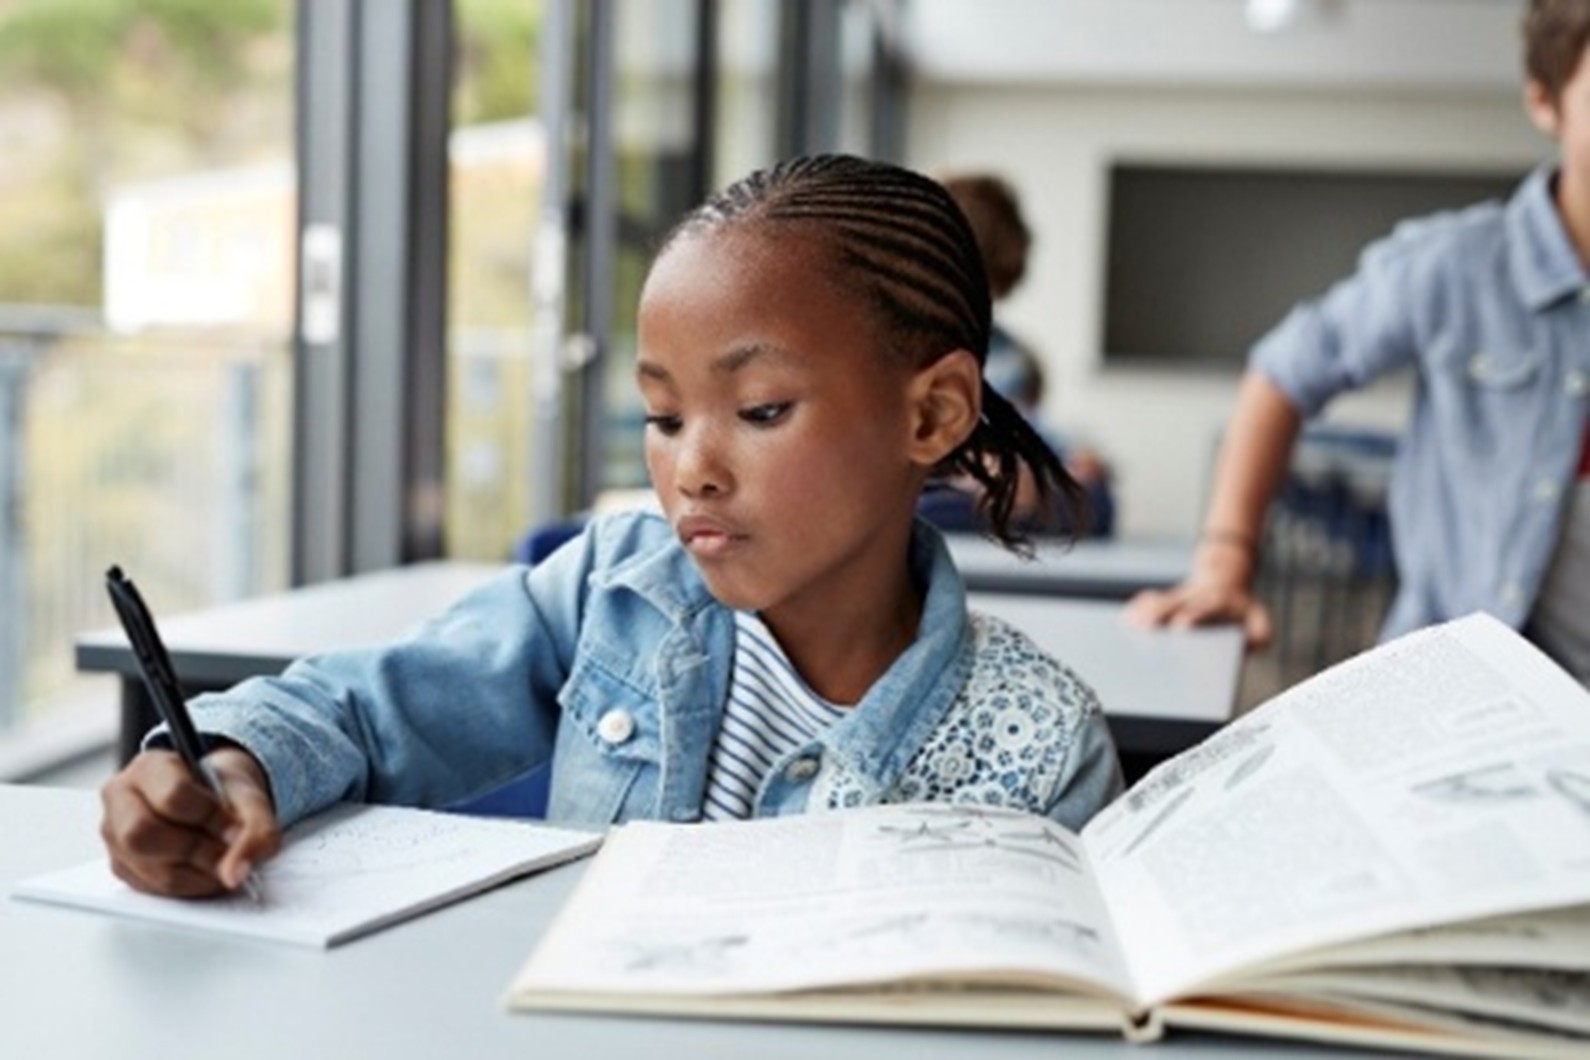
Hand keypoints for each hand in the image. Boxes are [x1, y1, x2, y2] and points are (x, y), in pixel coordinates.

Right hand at [99, 746, 280, 897]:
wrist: (214, 803)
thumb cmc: (223, 794)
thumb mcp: (250, 799)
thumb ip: (256, 829)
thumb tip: (236, 871)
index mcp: (150, 766)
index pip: (172, 795)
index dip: (209, 818)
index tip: (235, 829)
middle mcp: (121, 797)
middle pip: (143, 834)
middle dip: (195, 850)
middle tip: (226, 854)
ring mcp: (114, 834)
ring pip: (146, 867)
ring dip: (195, 874)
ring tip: (220, 864)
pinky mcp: (121, 866)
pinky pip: (151, 888)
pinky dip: (187, 887)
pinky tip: (204, 873)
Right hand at [1125, 576, 1273, 650]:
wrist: (1225, 578)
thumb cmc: (1240, 610)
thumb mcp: (1260, 621)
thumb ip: (1260, 634)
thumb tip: (1249, 643)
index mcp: (1217, 603)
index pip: (1205, 609)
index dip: (1193, 615)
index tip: (1180, 625)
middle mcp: (1195, 598)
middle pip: (1174, 604)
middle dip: (1160, 613)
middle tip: (1147, 625)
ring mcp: (1179, 598)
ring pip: (1158, 601)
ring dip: (1143, 611)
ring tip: (1130, 623)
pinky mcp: (1167, 600)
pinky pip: (1148, 601)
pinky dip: (1137, 609)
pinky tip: (1126, 619)